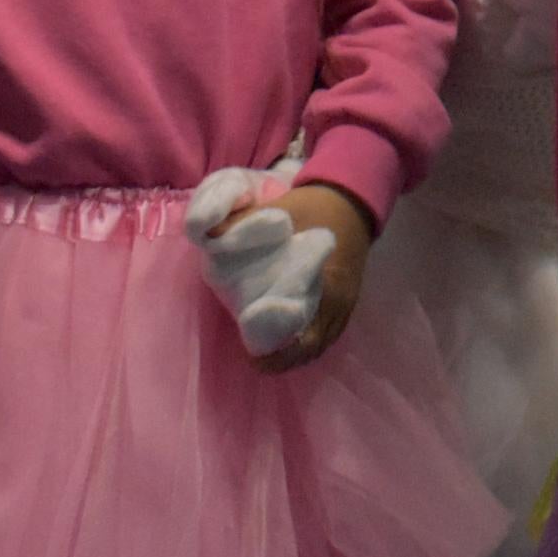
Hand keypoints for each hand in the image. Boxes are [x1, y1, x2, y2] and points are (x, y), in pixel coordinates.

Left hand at [248, 184, 371, 372]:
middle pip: (314, 346)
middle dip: (285, 358)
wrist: (350, 197)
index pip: (306, 334)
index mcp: (326, 283)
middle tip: (257, 359)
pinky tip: (290, 336)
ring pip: (322, 342)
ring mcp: (347, 302)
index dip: (281, 353)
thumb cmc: (313, 207)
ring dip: (297, 352)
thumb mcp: (276, 209)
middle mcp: (339, 300)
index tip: (254, 358)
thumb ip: (240, 224)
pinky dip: (309, 340)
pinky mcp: (347, 299)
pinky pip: (329, 331)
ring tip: (269, 352)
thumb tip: (207, 238)